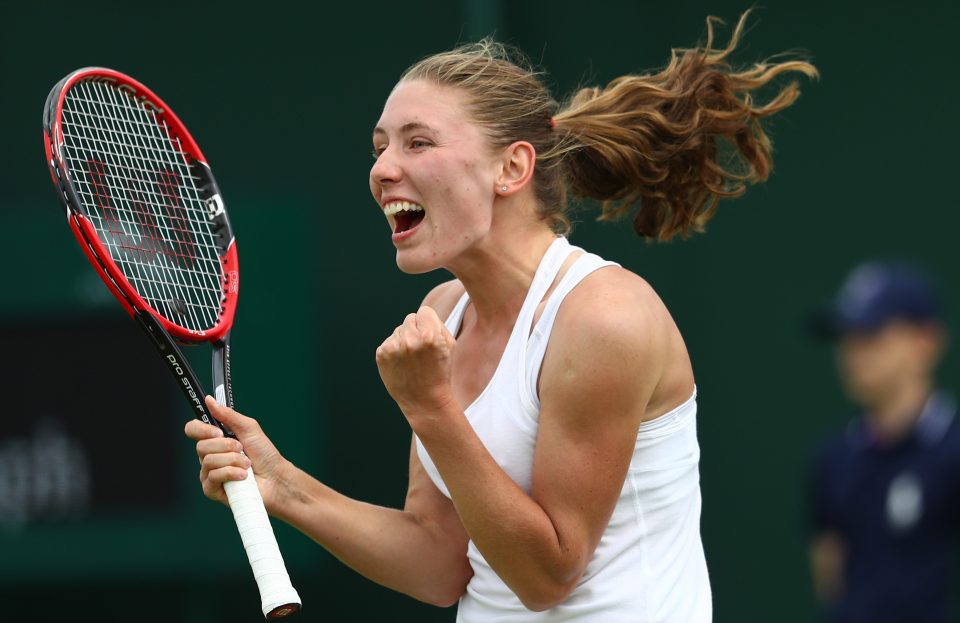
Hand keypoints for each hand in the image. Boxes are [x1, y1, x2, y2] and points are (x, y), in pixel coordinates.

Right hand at [183, 396, 287, 510]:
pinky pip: (213, 477)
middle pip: (201, 446)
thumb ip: (228, 415)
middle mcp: (209, 456)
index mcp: (215, 440)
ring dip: (233, 460)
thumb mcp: (248, 428)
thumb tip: (209, 400)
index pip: (193, 430)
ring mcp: (209, 473)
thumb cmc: (264, 454)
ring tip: (246, 464)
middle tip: (241, 449)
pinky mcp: (212, 489)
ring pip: (209, 461)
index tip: (218, 431)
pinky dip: (232, 473)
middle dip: (226, 446)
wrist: (275, 477)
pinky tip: (243, 476)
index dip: (201, 429)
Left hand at [376, 306, 457, 421]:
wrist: (425, 401)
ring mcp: (394, 347)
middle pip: (410, 319)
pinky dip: (394, 351)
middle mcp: (410, 339)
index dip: (428, 323)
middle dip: (416, 330)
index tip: (430, 336)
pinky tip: (402, 364)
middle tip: (421, 351)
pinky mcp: (382, 354)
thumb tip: (422, 314)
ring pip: (398, 330)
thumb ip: (437, 324)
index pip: (424, 311)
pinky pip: (389, 342)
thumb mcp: (450, 346)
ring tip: (412, 360)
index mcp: (430, 335)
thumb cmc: (440, 372)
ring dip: (404, 340)